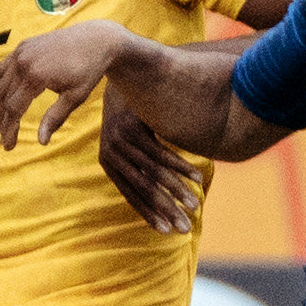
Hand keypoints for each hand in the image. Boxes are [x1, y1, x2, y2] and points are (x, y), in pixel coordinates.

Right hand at [0, 20, 131, 148]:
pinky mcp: (23, 46)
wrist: (95, 39)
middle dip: (3, 120)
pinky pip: (4, 67)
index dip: (10, 130)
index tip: (9, 146)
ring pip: (1, 82)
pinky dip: (1, 83)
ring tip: (1, 122)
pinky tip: (3, 97)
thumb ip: (55, 118)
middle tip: (2, 139)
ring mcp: (22, 51)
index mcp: (36, 76)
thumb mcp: (75, 97)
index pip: (14, 109)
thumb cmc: (88, 70)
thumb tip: (41, 142)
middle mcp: (24, 62)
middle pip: (4, 97)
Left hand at [99, 83, 204, 233]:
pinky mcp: (135, 128)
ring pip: (155, 174)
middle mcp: (112, 155)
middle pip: (144, 190)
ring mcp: (122, 141)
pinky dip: (181, 167)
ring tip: (195, 204)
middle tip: (184, 227)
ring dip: (178, 191)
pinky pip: (163, 153)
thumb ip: (139, 165)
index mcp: (108, 163)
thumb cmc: (129, 112)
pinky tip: (197, 178)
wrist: (121, 73)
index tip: (166, 231)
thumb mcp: (129, 140)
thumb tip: (156, 189)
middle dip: (167, 210)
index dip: (149, 215)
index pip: (131, 196)